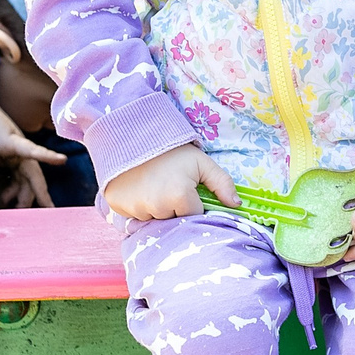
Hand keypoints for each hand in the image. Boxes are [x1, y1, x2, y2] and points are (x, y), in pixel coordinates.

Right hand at [0, 73, 65, 207]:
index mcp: (8, 156)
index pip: (20, 178)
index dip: (23, 193)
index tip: (21, 209)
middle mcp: (16, 153)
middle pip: (29, 179)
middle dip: (33, 197)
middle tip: (44, 212)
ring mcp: (17, 147)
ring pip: (32, 173)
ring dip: (38, 190)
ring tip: (47, 205)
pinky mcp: (14, 142)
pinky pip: (33, 151)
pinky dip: (47, 156)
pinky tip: (61, 160)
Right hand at [102, 141, 237, 221]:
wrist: (133, 135)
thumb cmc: (171, 150)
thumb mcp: (201, 162)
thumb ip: (222, 183)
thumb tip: (236, 205)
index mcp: (179, 195)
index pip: (194, 214)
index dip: (192, 202)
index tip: (186, 188)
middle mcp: (157, 206)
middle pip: (173, 219)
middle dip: (175, 207)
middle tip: (169, 185)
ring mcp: (135, 208)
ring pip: (154, 219)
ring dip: (156, 208)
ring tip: (154, 185)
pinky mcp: (118, 206)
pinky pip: (134, 217)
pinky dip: (138, 207)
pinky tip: (139, 189)